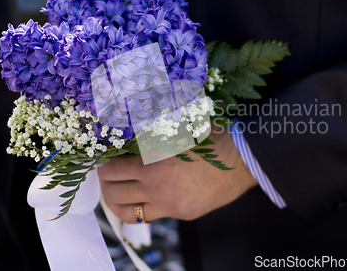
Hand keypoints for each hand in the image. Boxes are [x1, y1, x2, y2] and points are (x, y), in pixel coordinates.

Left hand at [98, 125, 257, 222]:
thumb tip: (126, 139)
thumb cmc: (211, 137)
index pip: (112, 171)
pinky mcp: (182, 214)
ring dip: (117, 202)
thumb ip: (150, 139)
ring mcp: (170, 206)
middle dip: (105, 183)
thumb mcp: (176, 131)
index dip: (103, 165)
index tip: (104, 160)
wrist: (243, 158)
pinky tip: (146, 196)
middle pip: (114, 194)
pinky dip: (143, 207)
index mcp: (154, 165)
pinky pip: (153, 215)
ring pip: (128, 213)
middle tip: (107, 175)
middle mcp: (158, 190)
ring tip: (118, 191)